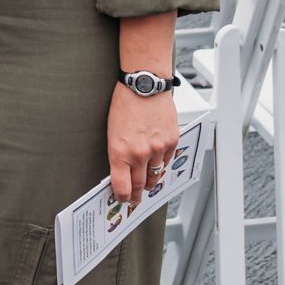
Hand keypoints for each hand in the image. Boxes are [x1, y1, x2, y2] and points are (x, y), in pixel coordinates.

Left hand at [106, 85, 177, 205]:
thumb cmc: (125, 104)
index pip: (122, 187)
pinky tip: (156, 160)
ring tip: (145, 180)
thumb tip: (122, 172)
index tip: (122, 199)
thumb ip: (118, 154)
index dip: (122, 197)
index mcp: (119, 152)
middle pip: (139, 186)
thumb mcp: (112, 132)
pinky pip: (166, 162)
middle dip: (136, 194)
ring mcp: (157, 149)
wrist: (144, 85)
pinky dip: (161, 163)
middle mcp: (139, 154)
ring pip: (155, 176)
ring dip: (150, 180)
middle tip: (135, 198)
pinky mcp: (171, 142)